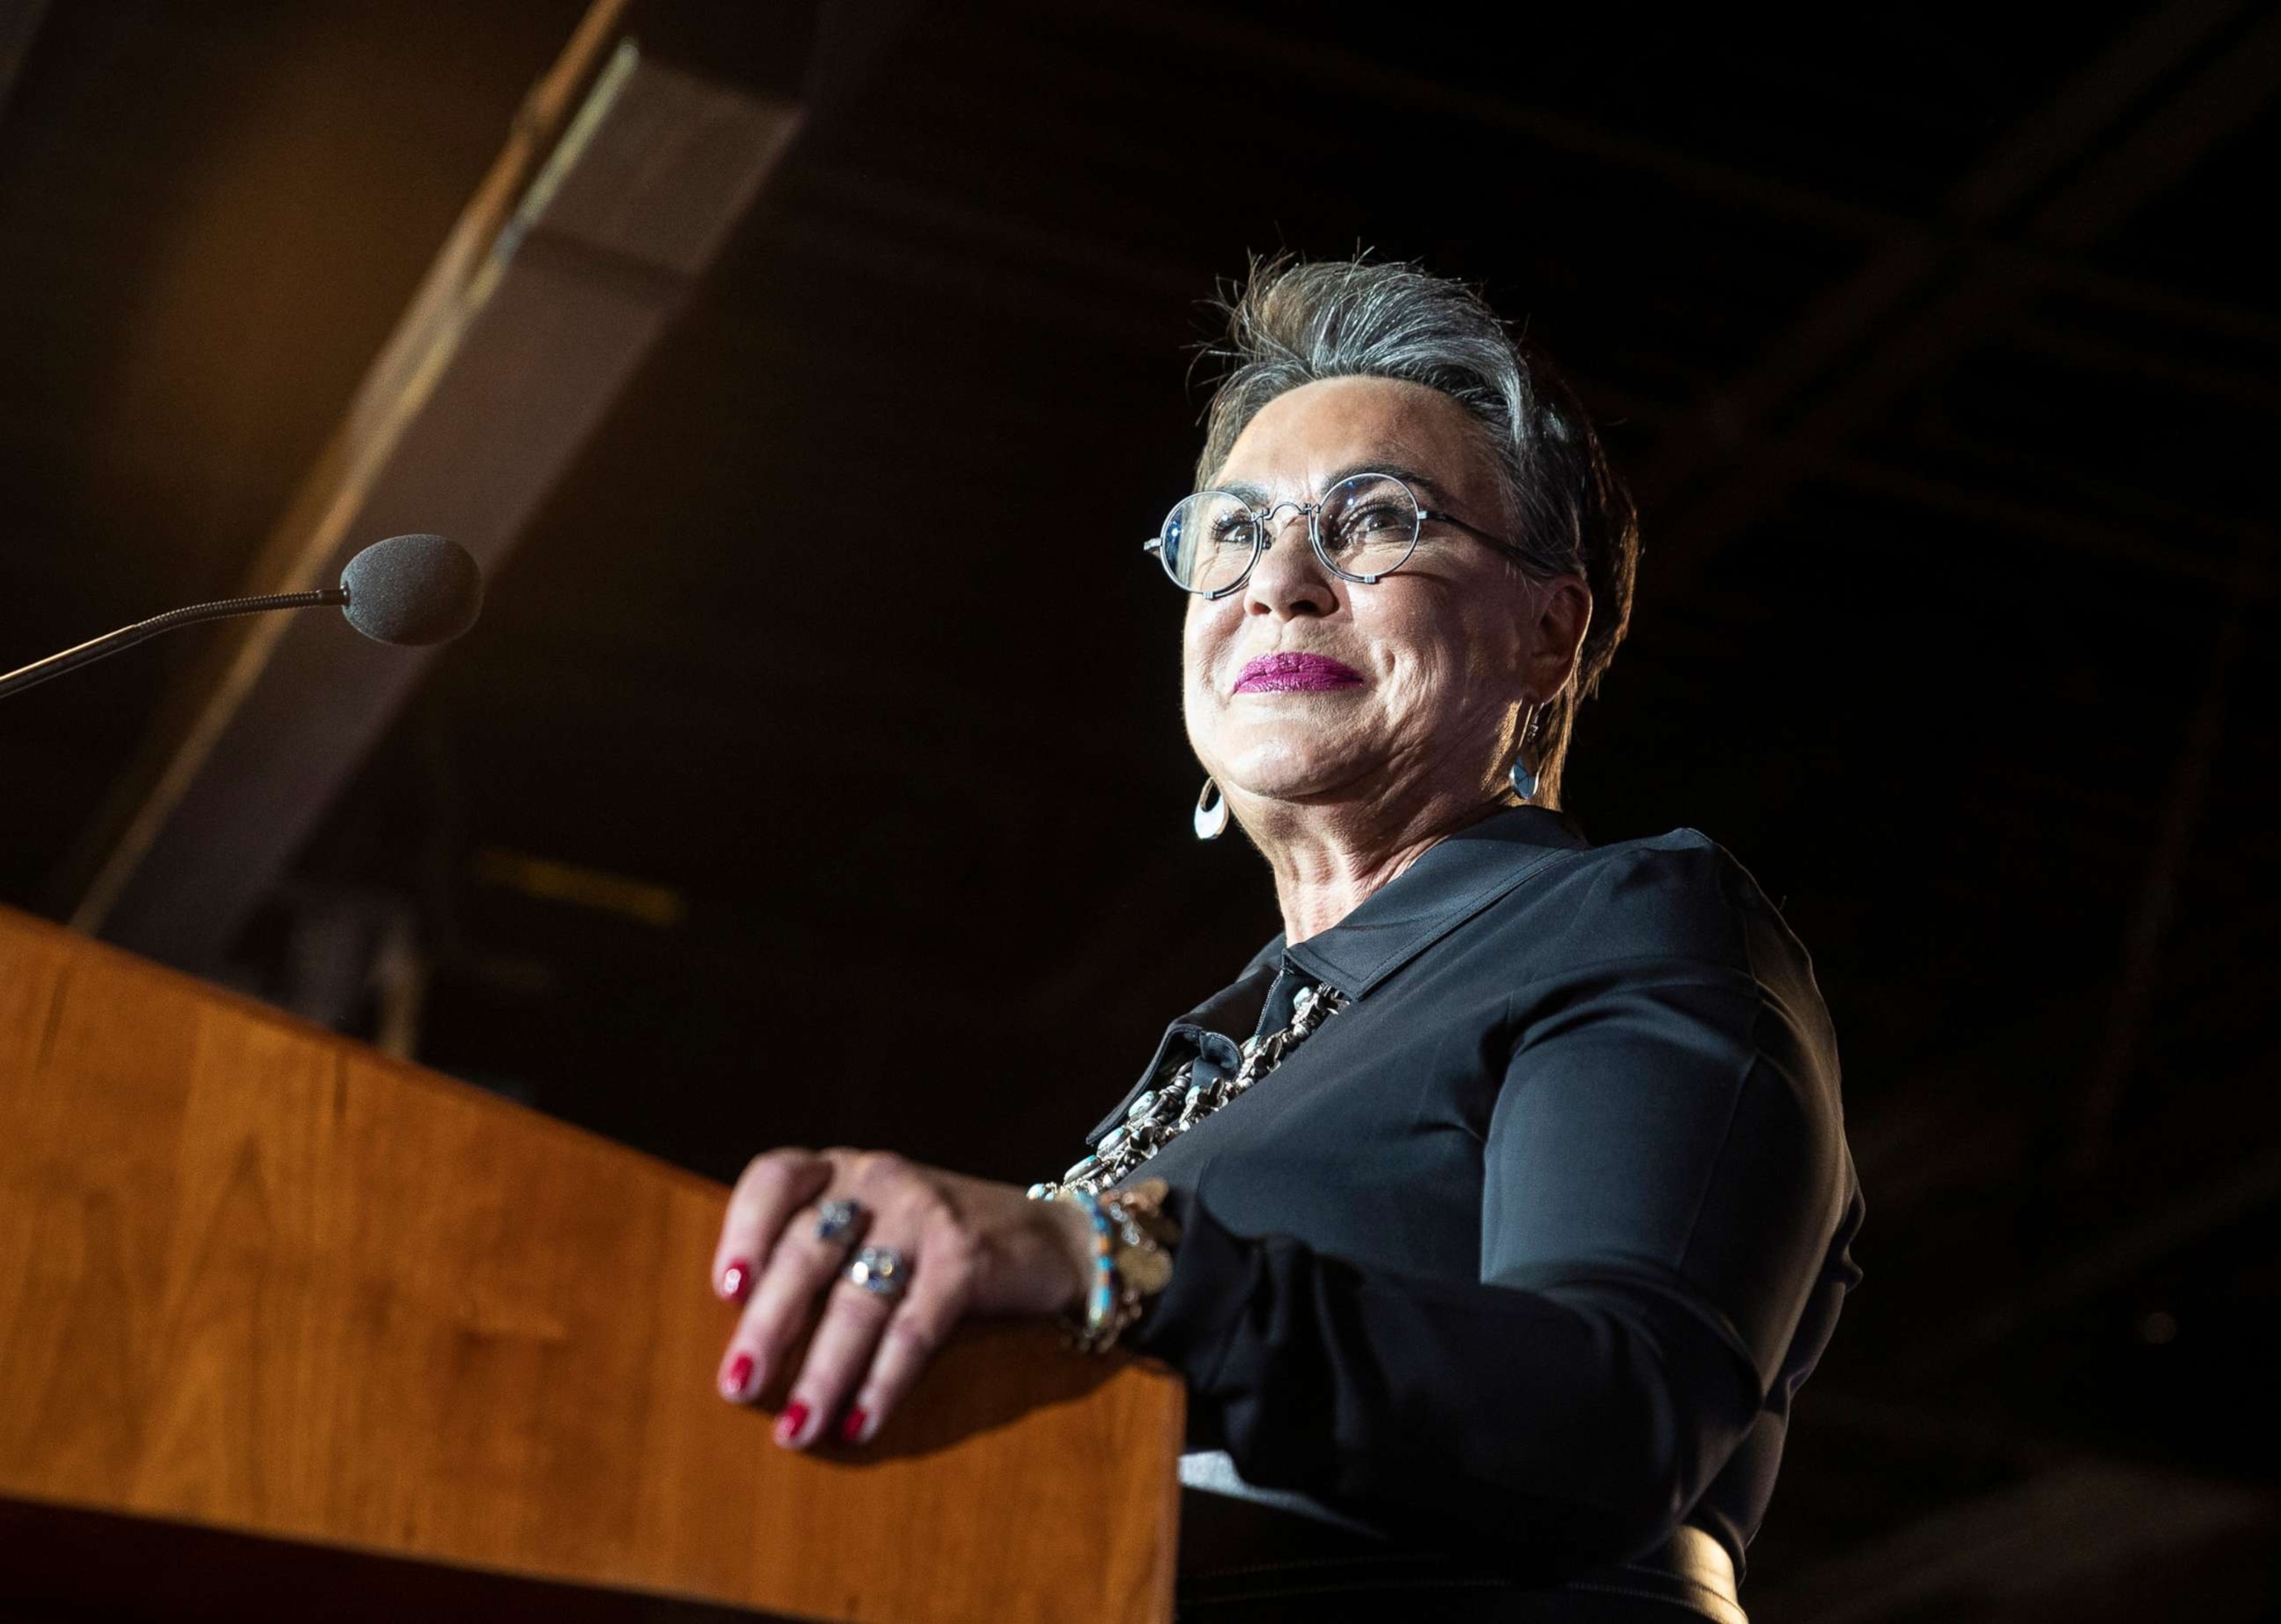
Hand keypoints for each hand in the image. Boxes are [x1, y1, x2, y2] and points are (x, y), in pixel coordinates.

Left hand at [709, 1148, 1096, 1447]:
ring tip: (797, 1429)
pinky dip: (882, 1381)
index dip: (743, 1231)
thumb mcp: (875, 1225)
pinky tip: (860, 1422)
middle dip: (768, 1326)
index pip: (775, 1179)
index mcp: (842, 1171)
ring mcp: (923, 1214)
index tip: (726, 1290)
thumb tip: (746, 1345)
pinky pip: (913, 1328)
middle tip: (738, 1389)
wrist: (1055, 1239)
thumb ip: (817, 1257)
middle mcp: (876, 1181)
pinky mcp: (965, 1257)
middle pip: (807, 1252)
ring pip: (857, 1301)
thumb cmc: (938, 1246)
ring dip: (822, 1373)